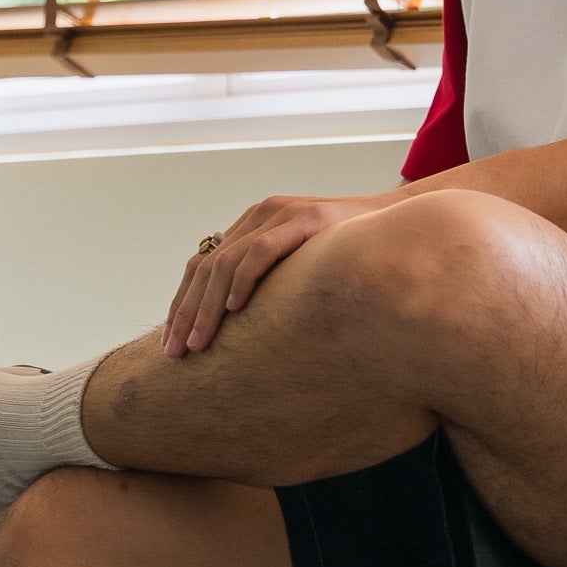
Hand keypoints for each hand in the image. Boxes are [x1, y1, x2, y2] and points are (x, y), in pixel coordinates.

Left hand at [161, 191, 397, 357]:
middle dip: (186, 312)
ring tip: (199, 343)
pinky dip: (243, 281)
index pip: (202, 264)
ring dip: (207, 308)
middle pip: (205, 266)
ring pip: (225, 263)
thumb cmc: (347, 252)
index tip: (172, 343)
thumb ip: (270, 281)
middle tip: (174, 353)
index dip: (183, 304)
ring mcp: (280, 213)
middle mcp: (260, 214)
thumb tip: (238, 328)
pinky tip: (234, 310)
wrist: (394, 223)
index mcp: (252, 224)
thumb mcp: (299, 265)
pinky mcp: (303, 218)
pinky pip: (261, 251)